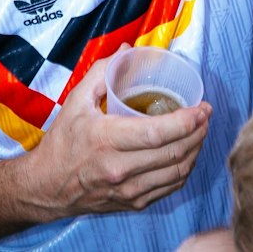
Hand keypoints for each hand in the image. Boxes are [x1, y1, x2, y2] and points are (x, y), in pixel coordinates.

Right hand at [20, 50, 209, 215]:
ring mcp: (129, 190)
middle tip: (205, 115)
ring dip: (196, 150)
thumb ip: (103, 71)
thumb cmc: (62, 142)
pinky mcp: (134, 203)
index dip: (187, 121)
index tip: (202, 108)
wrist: (47, 187)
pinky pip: (170, 187)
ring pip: (178, 172)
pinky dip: (184, 169)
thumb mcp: (76, 101)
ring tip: (200, 132)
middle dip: (198, 132)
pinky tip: (186, 154)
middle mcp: (120, 169)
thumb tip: (128, 49)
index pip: (157, 133)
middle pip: (174, 153)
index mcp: (106, 140)